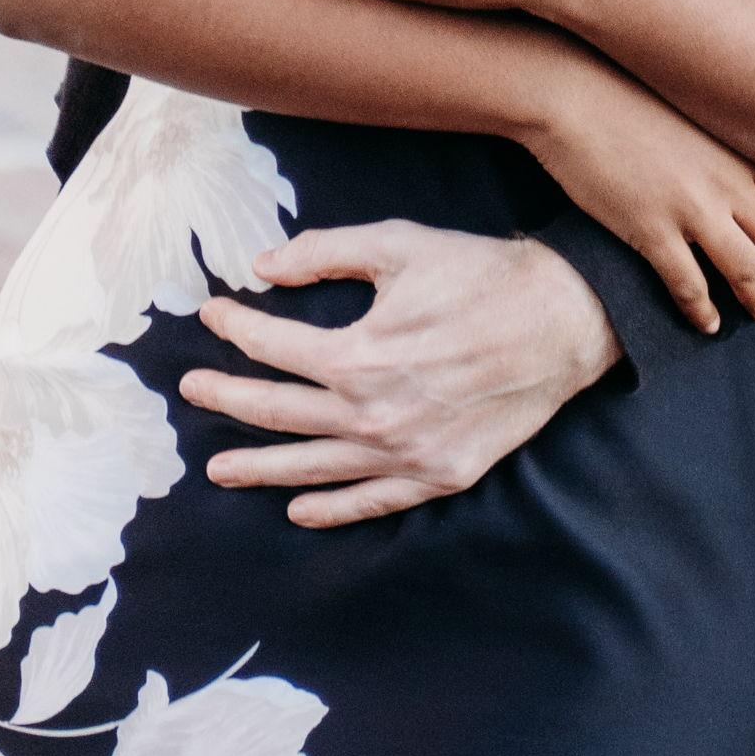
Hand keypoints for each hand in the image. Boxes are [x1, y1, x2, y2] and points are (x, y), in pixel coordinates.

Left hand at [184, 228, 619, 524]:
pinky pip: (372, 501)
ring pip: (315, 468)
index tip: (214, 314)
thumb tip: (263, 265)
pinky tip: (299, 510)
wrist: (563, 320)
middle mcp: (373, 414)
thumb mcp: (398, 244)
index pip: (273, 347)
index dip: (235, 328)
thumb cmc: (480, 275)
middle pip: (278, 414)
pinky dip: (333, 509)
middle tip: (191, 393)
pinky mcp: (439, 475)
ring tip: (219, 471)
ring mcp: (406, 453)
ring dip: (261, 469)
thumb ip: (324, 251)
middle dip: (227, 401)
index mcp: (358, 355)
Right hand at [515, 57, 754, 334]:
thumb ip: (718, 143)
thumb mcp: (689, 111)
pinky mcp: (651, 230)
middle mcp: (724, 181)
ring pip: (746, 269)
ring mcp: (690, 208)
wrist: (570, 92)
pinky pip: (690, 285)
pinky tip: (707, 323)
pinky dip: (704, 310)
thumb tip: (733, 169)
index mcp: (735, 149)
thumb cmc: (623, 91)